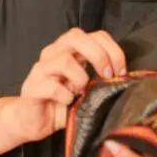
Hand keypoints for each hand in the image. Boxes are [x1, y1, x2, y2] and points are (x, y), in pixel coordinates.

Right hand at [13, 28, 126, 143]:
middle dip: (98, 55)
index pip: (94, 35)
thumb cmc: (62, 103)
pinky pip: (52, 87)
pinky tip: (67, 104)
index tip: (121, 71)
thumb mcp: (86, 88)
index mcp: (69, 50)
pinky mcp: (31, 87)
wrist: (33, 122)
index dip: (112, 50)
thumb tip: (124, 78)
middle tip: (108, 76)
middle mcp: (52, 53)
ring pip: (64, 60)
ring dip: (81, 79)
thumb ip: (100, 79)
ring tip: (82, 92)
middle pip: (76, 36)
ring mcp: (40, 69)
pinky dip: (66, 97)